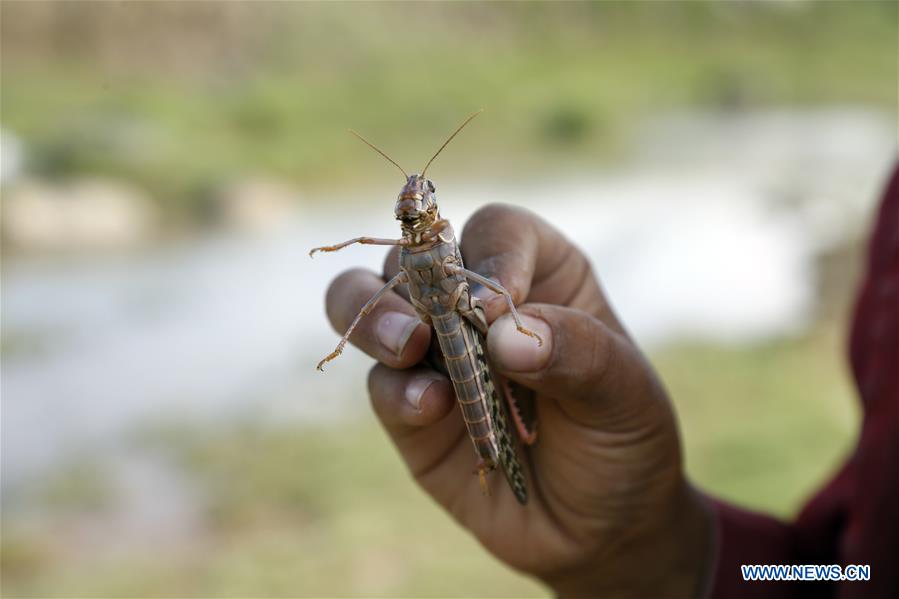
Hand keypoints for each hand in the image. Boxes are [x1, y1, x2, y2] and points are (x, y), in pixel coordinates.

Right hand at [324, 204, 712, 596]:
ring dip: (376, 318)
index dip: (491, 255)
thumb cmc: (622, 440)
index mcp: (539, 276)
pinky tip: (431, 408)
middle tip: (422, 323)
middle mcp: (477, 304)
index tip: (497, 309)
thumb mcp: (624, 395)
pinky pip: (383, 385)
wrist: (601, 528)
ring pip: (371, 304)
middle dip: (408, 276)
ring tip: (407, 348)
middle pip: (416, 256)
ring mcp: (437, 354)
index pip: (498, 232)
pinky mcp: (410, 411)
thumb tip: (503, 336)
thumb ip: (575, 354)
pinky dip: (397, 391)